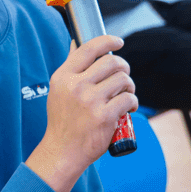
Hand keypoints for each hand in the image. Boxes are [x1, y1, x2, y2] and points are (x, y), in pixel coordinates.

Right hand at [29, 37, 136, 191]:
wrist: (62, 151)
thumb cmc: (63, 120)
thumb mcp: (58, 90)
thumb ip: (70, 68)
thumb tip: (76, 43)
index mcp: (63, 77)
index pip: (89, 48)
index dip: (108, 40)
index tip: (118, 42)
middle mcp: (76, 86)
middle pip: (112, 62)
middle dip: (123, 67)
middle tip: (123, 77)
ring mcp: (90, 101)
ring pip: (123, 79)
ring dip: (129, 86)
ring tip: (125, 94)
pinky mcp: (104, 117)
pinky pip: (128, 99)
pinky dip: (133, 102)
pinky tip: (128, 108)